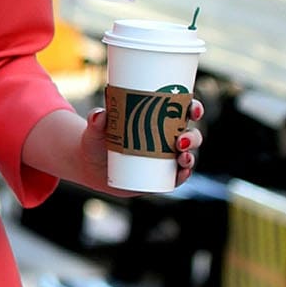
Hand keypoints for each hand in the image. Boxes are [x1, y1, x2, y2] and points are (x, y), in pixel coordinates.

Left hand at [72, 97, 204, 193]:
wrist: (91, 166)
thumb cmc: (97, 140)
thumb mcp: (96, 129)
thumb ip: (96, 121)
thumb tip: (99, 115)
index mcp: (159, 119)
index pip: (183, 111)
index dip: (194, 108)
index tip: (193, 109)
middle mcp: (166, 138)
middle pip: (190, 135)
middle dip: (192, 137)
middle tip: (181, 140)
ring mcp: (164, 159)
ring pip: (186, 156)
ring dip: (190, 157)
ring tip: (182, 157)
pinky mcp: (159, 177)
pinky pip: (177, 177)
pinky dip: (183, 175)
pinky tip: (183, 173)